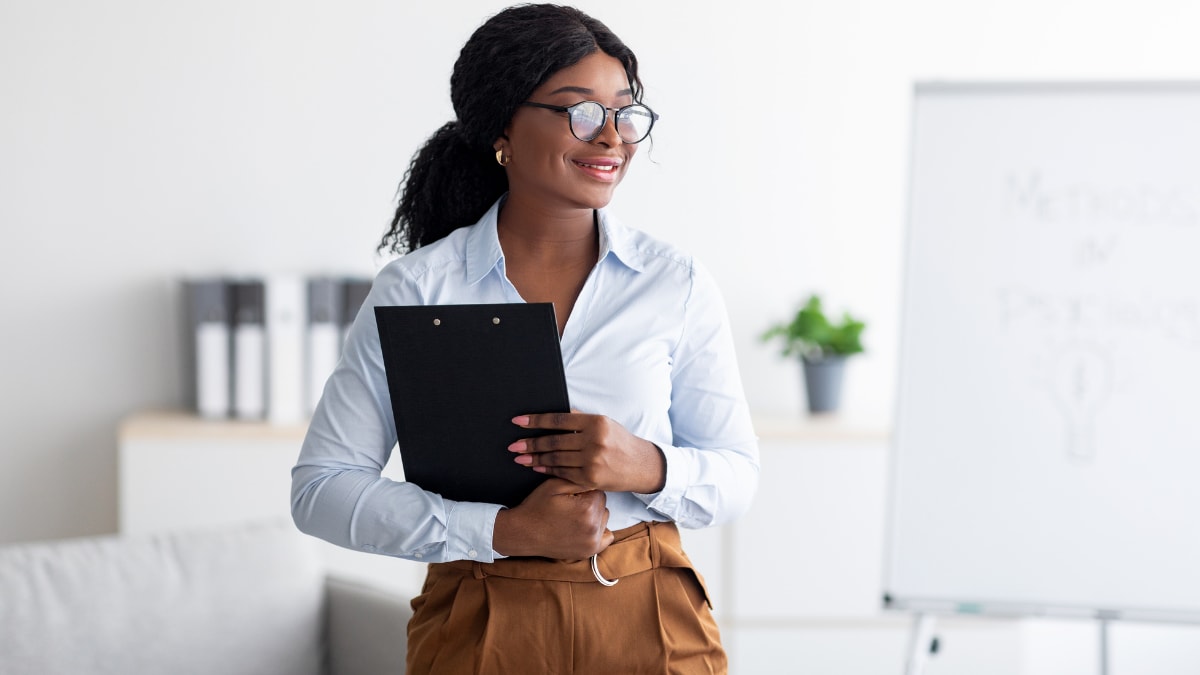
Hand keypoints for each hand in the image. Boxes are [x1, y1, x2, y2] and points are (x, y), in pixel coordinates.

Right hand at [492, 478, 613, 559]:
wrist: (523, 533)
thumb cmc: (537, 508)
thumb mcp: (555, 485)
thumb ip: (578, 479)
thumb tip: (594, 477)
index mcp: (587, 507)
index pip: (598, 490)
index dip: (584, 490)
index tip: (571, 495)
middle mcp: (593, 526)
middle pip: (603, 504)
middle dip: (590, 502)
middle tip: (571, 506)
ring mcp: (592, 541)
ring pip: (604, 518)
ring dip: (595, 516)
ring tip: (574, 517)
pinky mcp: (589, 551)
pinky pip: (607, 537)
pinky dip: (599, 531)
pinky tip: (583, 528)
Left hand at [508, 412, 665, 493]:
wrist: (639, 465)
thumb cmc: (619, 441)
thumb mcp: (604, 423)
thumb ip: (579, 419)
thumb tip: (552, 415)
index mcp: (596, 423)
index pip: (558, 420)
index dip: (535, 421)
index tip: (517, 421)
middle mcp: (594, 442)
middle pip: (554, 442)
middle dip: (530, 444)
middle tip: (513, 445)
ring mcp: (592, 462)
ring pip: (556, 459)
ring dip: (535, 459)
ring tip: (519, 457)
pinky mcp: (590, 479)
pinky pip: (563, 473)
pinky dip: (547, 470)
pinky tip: (536, 467)